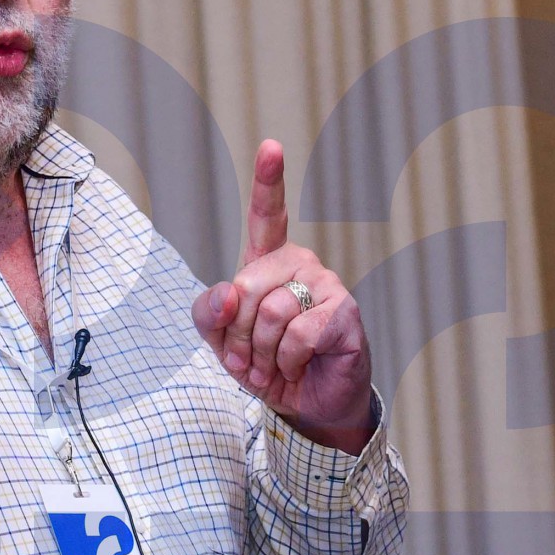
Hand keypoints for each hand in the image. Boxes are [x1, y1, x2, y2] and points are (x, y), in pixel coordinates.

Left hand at [191, 139, 374, 452]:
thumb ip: (208, 312)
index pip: (269, 216)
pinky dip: (287, 361)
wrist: (307, 408)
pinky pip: (296, 333)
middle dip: (237, 332)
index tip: (271, 147)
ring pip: (271, 310)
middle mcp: (302, 265)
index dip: (269, 180)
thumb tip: (228, 295)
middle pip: (246, 285)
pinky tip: (298, 367)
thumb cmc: (267, 366)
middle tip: (250, 357)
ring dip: (262, 351)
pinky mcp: (345, 313)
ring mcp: (327, 286)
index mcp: (270, 263)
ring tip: (273, 366)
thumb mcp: (221, 341)